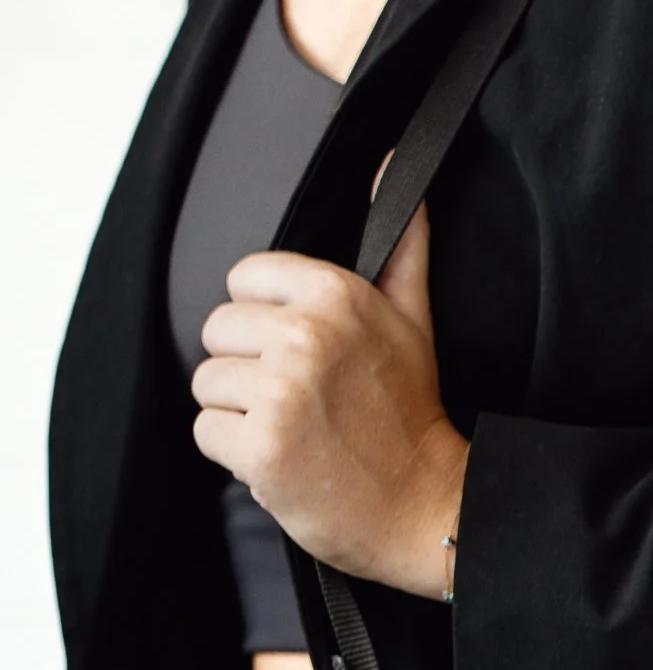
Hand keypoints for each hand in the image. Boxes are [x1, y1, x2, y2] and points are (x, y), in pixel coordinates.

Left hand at [190, 207, 465, 597]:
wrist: (428, 506)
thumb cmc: (412, 413)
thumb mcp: (414, 316)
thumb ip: (399, 241)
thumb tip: (390, 163)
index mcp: (335, 293)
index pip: (243, 281)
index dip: (267, 321)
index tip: (304, 354)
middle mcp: (306, 336)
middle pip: (219, 332)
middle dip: (250, 369)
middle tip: (303, 400)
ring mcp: (281, 393)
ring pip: (207, 384)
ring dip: (241, 413)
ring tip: (294, 429)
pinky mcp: (261, 447)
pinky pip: (207, 432)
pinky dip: (236, 454)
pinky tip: (283, 458)